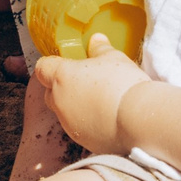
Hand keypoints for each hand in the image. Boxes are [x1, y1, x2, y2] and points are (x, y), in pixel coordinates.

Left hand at [33, 34, 151, 155]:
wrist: (138, 121)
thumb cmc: (122, 84)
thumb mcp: (114, 58)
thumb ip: (101, 49)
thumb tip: (96, 40)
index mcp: (62, 77)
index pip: (42, 68)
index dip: (51, 64)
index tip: (66, 63)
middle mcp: (59, 101)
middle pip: (50, 91)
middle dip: (62, 86)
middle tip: (84, 80)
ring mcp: (68, 123)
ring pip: (64, 111)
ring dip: (75, 105)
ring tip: (99, 100)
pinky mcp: (81, 140)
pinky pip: (78, 128)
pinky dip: (87, 122)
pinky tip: (106, 117)